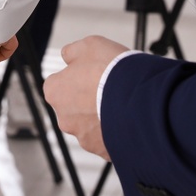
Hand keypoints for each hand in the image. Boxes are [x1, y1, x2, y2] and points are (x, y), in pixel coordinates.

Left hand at [43, 35, 129, 161]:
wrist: (140, 99)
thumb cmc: (112, 71)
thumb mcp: (90, 45)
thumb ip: (72, 52)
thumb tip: (67, 56)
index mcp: (55, 92)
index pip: (58, 84)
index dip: (77, 76)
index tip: (91, 74)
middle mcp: (64, 118)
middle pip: (74, 107)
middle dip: (88, 99)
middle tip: (108, 88)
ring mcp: (84, 137)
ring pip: (91, 125)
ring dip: (102, 116)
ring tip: (122, 103)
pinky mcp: (103, 151)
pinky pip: (108, 139)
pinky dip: (116, 131)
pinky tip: (129, 118)